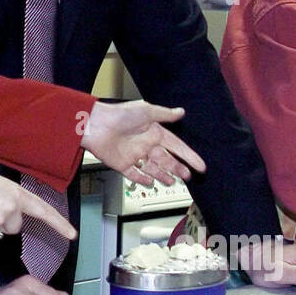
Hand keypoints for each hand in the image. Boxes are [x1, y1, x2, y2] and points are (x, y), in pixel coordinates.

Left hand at [81, 101, 205, 185]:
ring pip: (153, 169)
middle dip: (178, 169)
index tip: (201, 165)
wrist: (95, 125)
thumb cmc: (119, 115)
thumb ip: (165, 114)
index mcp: (153, 132)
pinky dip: (142, 180)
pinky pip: (134, 174)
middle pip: (166, 160)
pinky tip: (150, 183)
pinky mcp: (122, 164)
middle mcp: (145, 144)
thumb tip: (182, 112)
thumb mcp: (146, 111)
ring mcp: (134, 155)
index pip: (176, 146)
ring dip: (163, 175)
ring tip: (173, 182)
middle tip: (189, 177)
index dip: (188, 156)